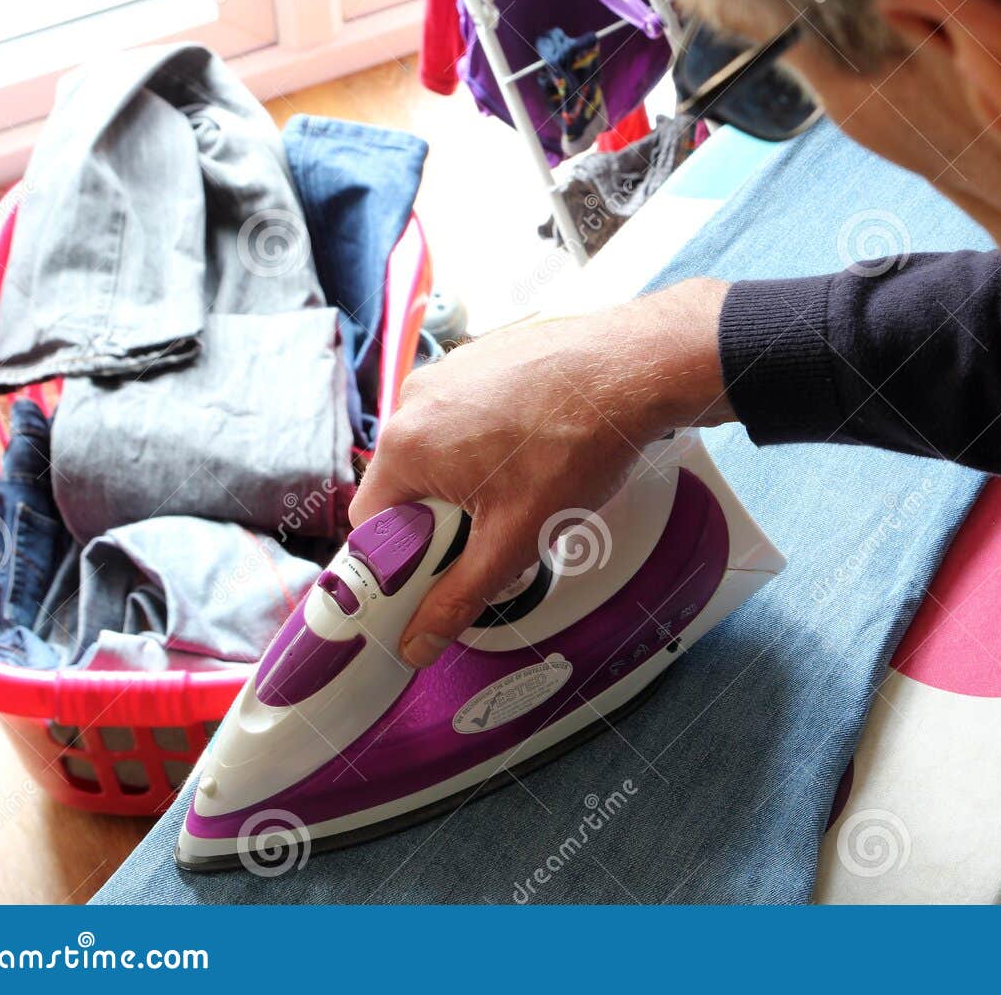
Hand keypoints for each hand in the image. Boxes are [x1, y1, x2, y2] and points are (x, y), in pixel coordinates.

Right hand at [351, 277, 733, 665]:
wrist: (631, 368)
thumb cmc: (576, 443)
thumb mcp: (514, 539)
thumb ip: (459, 596)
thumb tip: (418, 641)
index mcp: (405, 446)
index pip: (369, 525)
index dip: (397, 562)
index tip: (433, 577)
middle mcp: (414, 400)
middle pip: (403, 486)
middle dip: (440, 521)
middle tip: (493, 535)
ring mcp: (448, 373)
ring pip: (437, 451)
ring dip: (466, 483)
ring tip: (522, 491)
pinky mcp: (480, 359)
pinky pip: (464, 416)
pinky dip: (486, 442)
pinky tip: (534, 452)